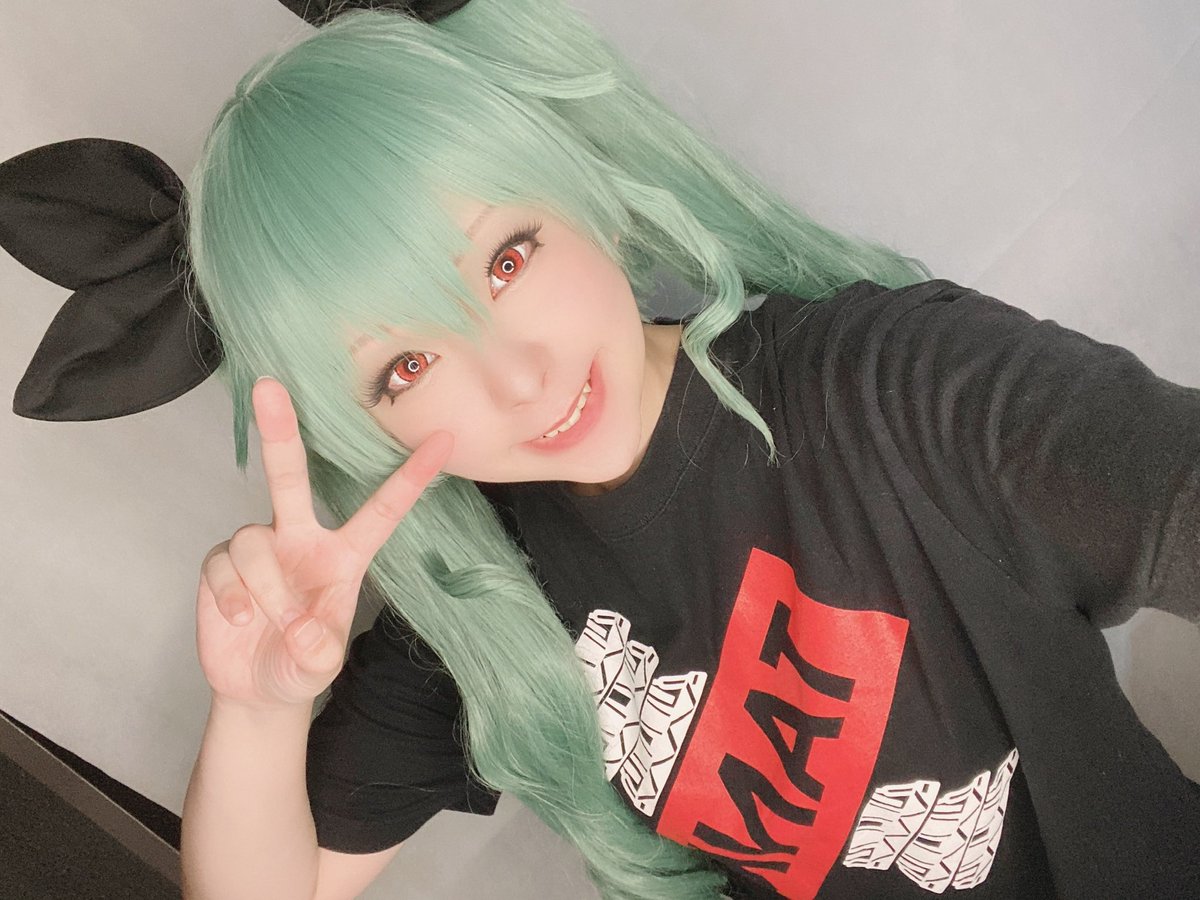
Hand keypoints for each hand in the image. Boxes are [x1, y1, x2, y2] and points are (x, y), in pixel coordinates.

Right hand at [194, 377, 452, 709]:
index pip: (383, 509)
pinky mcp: (221, 564)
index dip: (412, 475)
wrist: (259, 690)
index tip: (444, 438)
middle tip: (270, 386)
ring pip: (254, 542)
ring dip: (265, 588)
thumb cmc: (303, 663)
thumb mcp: (320, 664)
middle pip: (290, 475)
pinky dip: (230, 594)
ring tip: (271, 625)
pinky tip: (235, 619)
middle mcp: (301, 537)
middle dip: (280, 430)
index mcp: (344, 554)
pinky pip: (222, 565)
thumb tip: (304, 634)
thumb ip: (318, 650)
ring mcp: (260, 547)